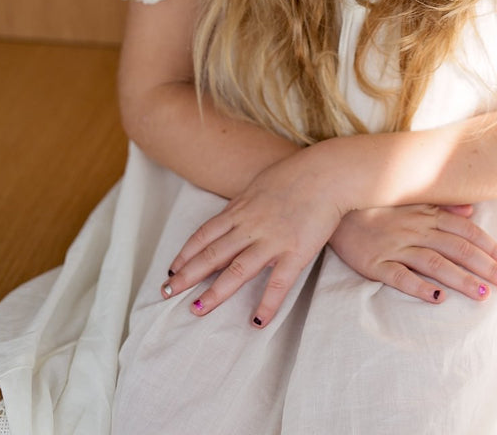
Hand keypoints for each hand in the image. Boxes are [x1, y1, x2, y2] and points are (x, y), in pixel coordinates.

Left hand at [161, 154, 342, 326]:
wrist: (329, 172)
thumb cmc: (298, 173)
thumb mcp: (261, 183)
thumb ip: (246, 202)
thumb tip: (233, 211)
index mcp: (241, 208)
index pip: (205, 234)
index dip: (186, 253)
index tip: (172, 269)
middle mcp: (250, 226)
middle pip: (211, 254)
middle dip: (187, 275)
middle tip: (167, 293)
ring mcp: (272, 240)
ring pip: (236, 270)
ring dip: (215, 292)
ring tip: (196, 310)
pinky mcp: (295, 252)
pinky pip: (277, 284)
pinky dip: (266, 305)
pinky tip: (256, 323)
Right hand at [328, 203, 496, 303]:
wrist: (335, 206)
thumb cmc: (377, 205)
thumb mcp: (410, 200)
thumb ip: (442, 205)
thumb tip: (472, 210)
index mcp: (425, 214)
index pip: (463, 229)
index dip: (487, 245)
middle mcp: (414, 229)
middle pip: (456, 248)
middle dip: (484, 266)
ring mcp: (395, 246)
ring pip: (434, 263)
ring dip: (460, 279)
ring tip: (482, 294)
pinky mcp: (375, 264)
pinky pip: (400, 277)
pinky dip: (419, 287)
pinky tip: (438, 299)